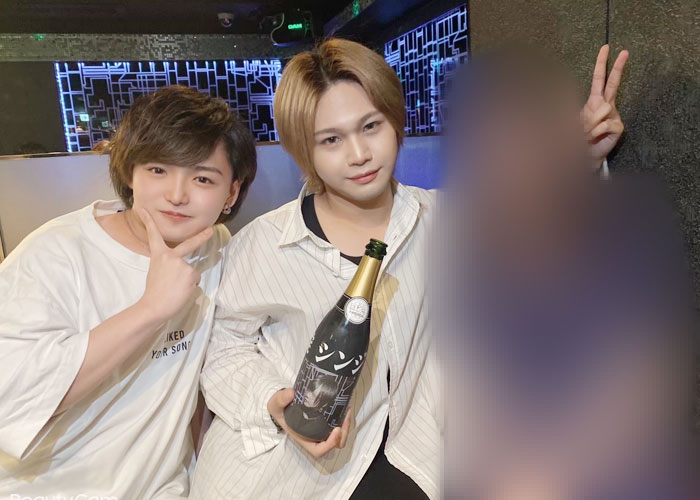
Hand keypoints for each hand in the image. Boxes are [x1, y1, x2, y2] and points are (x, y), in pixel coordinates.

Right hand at [137, 208, 212, 321]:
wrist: (154, 306)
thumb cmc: (154, 292)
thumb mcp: (157, 272)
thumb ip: (168, 264)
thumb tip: (183, 270)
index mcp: (159, 255)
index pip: (153, 235)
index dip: (148, 221)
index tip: (143, 209)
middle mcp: (171, 256)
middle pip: (189, 244)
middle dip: (202, 236)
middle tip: (211, 230)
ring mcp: (182, 264)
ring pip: (191, 272)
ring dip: (187, 281)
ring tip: (174, 288)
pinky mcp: (191, 273)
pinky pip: (195, 280)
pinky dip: (190, 287)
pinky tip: (180, 291)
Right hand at [267, 388, 351, 458]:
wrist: (283, 402)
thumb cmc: (279, 409)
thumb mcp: (275, 404)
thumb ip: (280, 399)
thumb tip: (291, 393)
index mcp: (304, 438)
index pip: (319, 450)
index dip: (330, 444)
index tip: (336, 430)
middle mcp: (315, 437)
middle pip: (335, 443)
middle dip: (343, 433)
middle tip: (345, 417)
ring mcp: (323, 429)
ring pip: (340, 435)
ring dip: (346, 425)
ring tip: (347, 409)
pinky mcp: (328, 420)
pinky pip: (340, 423)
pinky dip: (344, 417)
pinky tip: (345, 404)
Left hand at [582, 44, 628, 167]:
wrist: (586, 153)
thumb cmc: (580, 136)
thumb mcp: (576, 122)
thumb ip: (584, 113)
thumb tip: (598, 110)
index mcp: (595, 101)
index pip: (599, 79)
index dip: (601, 64)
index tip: (605, 48)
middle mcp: (606, 105)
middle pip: (613, 82)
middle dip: (618, 67)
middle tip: (625, 51)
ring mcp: (614, 115)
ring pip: (602, 110)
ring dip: (590, 123)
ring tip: (587, 133)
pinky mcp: (618, 126)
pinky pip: (605, 123)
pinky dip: (596, 131)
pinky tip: (596, 137)